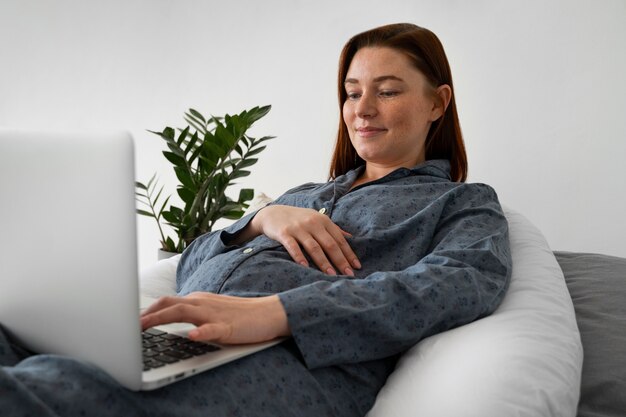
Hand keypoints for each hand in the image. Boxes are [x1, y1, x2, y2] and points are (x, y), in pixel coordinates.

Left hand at [140, 293, 289, 343]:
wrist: (268, 313)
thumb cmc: (239, 314)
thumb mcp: (211, 311)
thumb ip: (191, 313)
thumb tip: (167, 317)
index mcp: (198, 300)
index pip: (166, 302)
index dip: (146, 310)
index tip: (129, 321)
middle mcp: (202, 303)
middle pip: (169, 304)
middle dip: (146, 314)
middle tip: (128, 325)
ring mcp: (215, 314)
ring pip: (184, 312)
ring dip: (161, 318)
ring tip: (143, 327)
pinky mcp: (229, 326)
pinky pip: (212, 328)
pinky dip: (201, 332)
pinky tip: (192, 336)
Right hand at [251, 205, 360, 275]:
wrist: (271, 213)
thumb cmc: (298, 219)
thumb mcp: (316, 219)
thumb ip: (332, 228)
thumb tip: (350, 237)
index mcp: (323, 220)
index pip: (339, 239)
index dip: (349, 253)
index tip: (357, 267)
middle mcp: (312, 222)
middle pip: (329, 244)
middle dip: (340, 260)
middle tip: (348, 274)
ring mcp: (298, 228)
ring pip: (314, 247)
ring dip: (324, 262)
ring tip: (331, 275)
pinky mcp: (284, 233)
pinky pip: (293, 246)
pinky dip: (300, 257)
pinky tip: (306, 267)